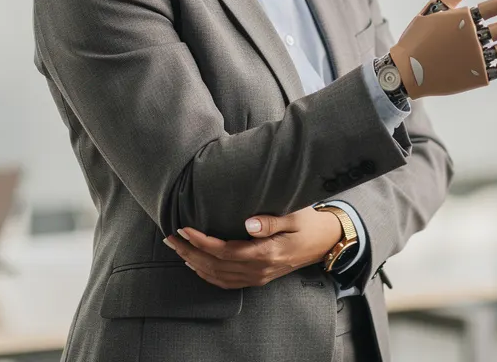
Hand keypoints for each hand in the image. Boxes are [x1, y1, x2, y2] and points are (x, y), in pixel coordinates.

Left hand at [165, 207, 342, 289]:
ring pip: (218, 276)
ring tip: (177, 249)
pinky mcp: (258, 278)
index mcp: (265, 253)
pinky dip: (207, 275)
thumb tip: (249, 223)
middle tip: (170, 237)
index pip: (224, 251)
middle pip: (215, 266)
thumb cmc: (310, 223)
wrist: (326, 242)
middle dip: (189, 252)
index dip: (201, 242)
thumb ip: (271, 220)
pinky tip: (195, 266)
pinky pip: (227, 282)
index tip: (184, 229)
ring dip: (193, 263)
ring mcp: (258, 277)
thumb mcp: (294, 216)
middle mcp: (259, 270)